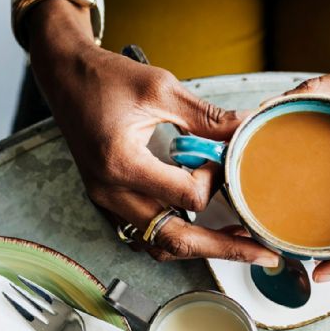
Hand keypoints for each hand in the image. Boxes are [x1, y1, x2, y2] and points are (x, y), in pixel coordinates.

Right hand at [25, 0, 278, 266]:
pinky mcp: (110, 200)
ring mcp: (108, 201)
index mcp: (122, 165)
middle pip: (176, 240)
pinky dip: (178, 236)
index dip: (215, 180)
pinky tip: (203, 226)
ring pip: (160, 245)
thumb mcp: (160, 88)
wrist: (65, 76)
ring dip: (201, 247)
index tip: (221, 157)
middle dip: (225, 248)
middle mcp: (112, 192)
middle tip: (264, 254)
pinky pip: (147, 233)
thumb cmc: (106, 78)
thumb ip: (206, 116)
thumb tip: (247, 127)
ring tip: (239, 241)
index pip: (187, 197)